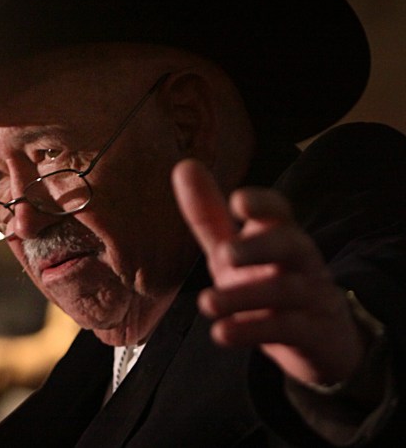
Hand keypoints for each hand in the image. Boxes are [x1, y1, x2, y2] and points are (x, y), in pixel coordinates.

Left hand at [171, 159, 366, 386]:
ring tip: (206, 303)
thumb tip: (184, 165)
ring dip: (243, 297)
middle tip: (223, 254)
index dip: (262, 203)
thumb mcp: (233, 250)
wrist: (318, 338)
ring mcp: (311, 296)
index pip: (278, 211)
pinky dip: (254, 331)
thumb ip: (209, 215)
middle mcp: (299, 261)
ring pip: (286, 290)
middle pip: (290, 244)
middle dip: (258, 246)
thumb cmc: (266, 280)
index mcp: (279, 234)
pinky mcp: (314, 333)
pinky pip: (289, 329)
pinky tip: (222, 333)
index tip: (238, 201)